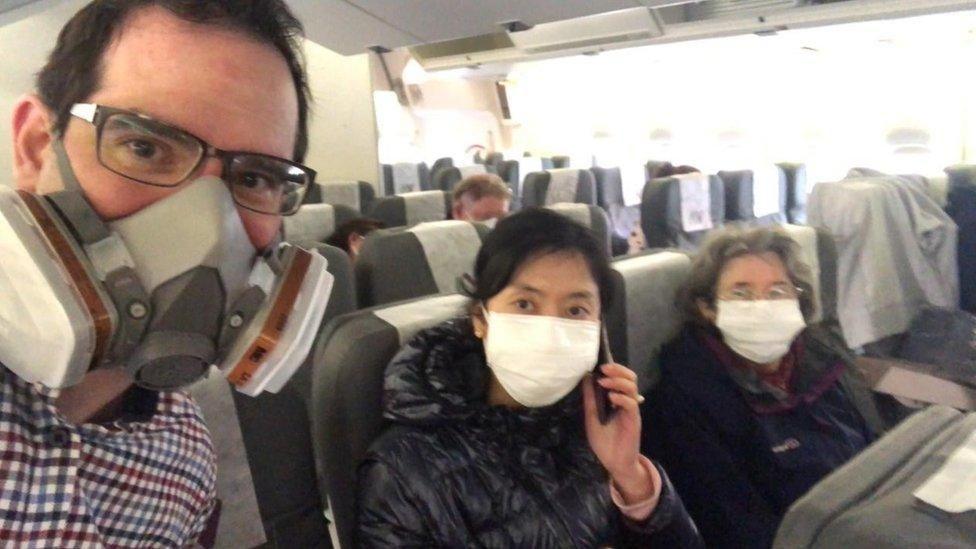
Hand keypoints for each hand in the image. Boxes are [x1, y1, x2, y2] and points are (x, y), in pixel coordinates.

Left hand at [582, 363, 654, 504]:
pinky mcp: (634, 421)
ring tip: (603, 382)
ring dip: (618, 381)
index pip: (621, 378)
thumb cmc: (604, 442)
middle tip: (604, 369)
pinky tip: (611, 398)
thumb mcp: (592, 417)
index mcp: (618, 400)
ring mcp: (631, 411)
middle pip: (631, 378)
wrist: (614, 463)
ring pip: (632, 388)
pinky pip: (632, 404)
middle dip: (618, 370)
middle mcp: (627, 403)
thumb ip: (590, 399)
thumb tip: (585, 377)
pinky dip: (622, 397)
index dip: (614, 369)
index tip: (599, 365)